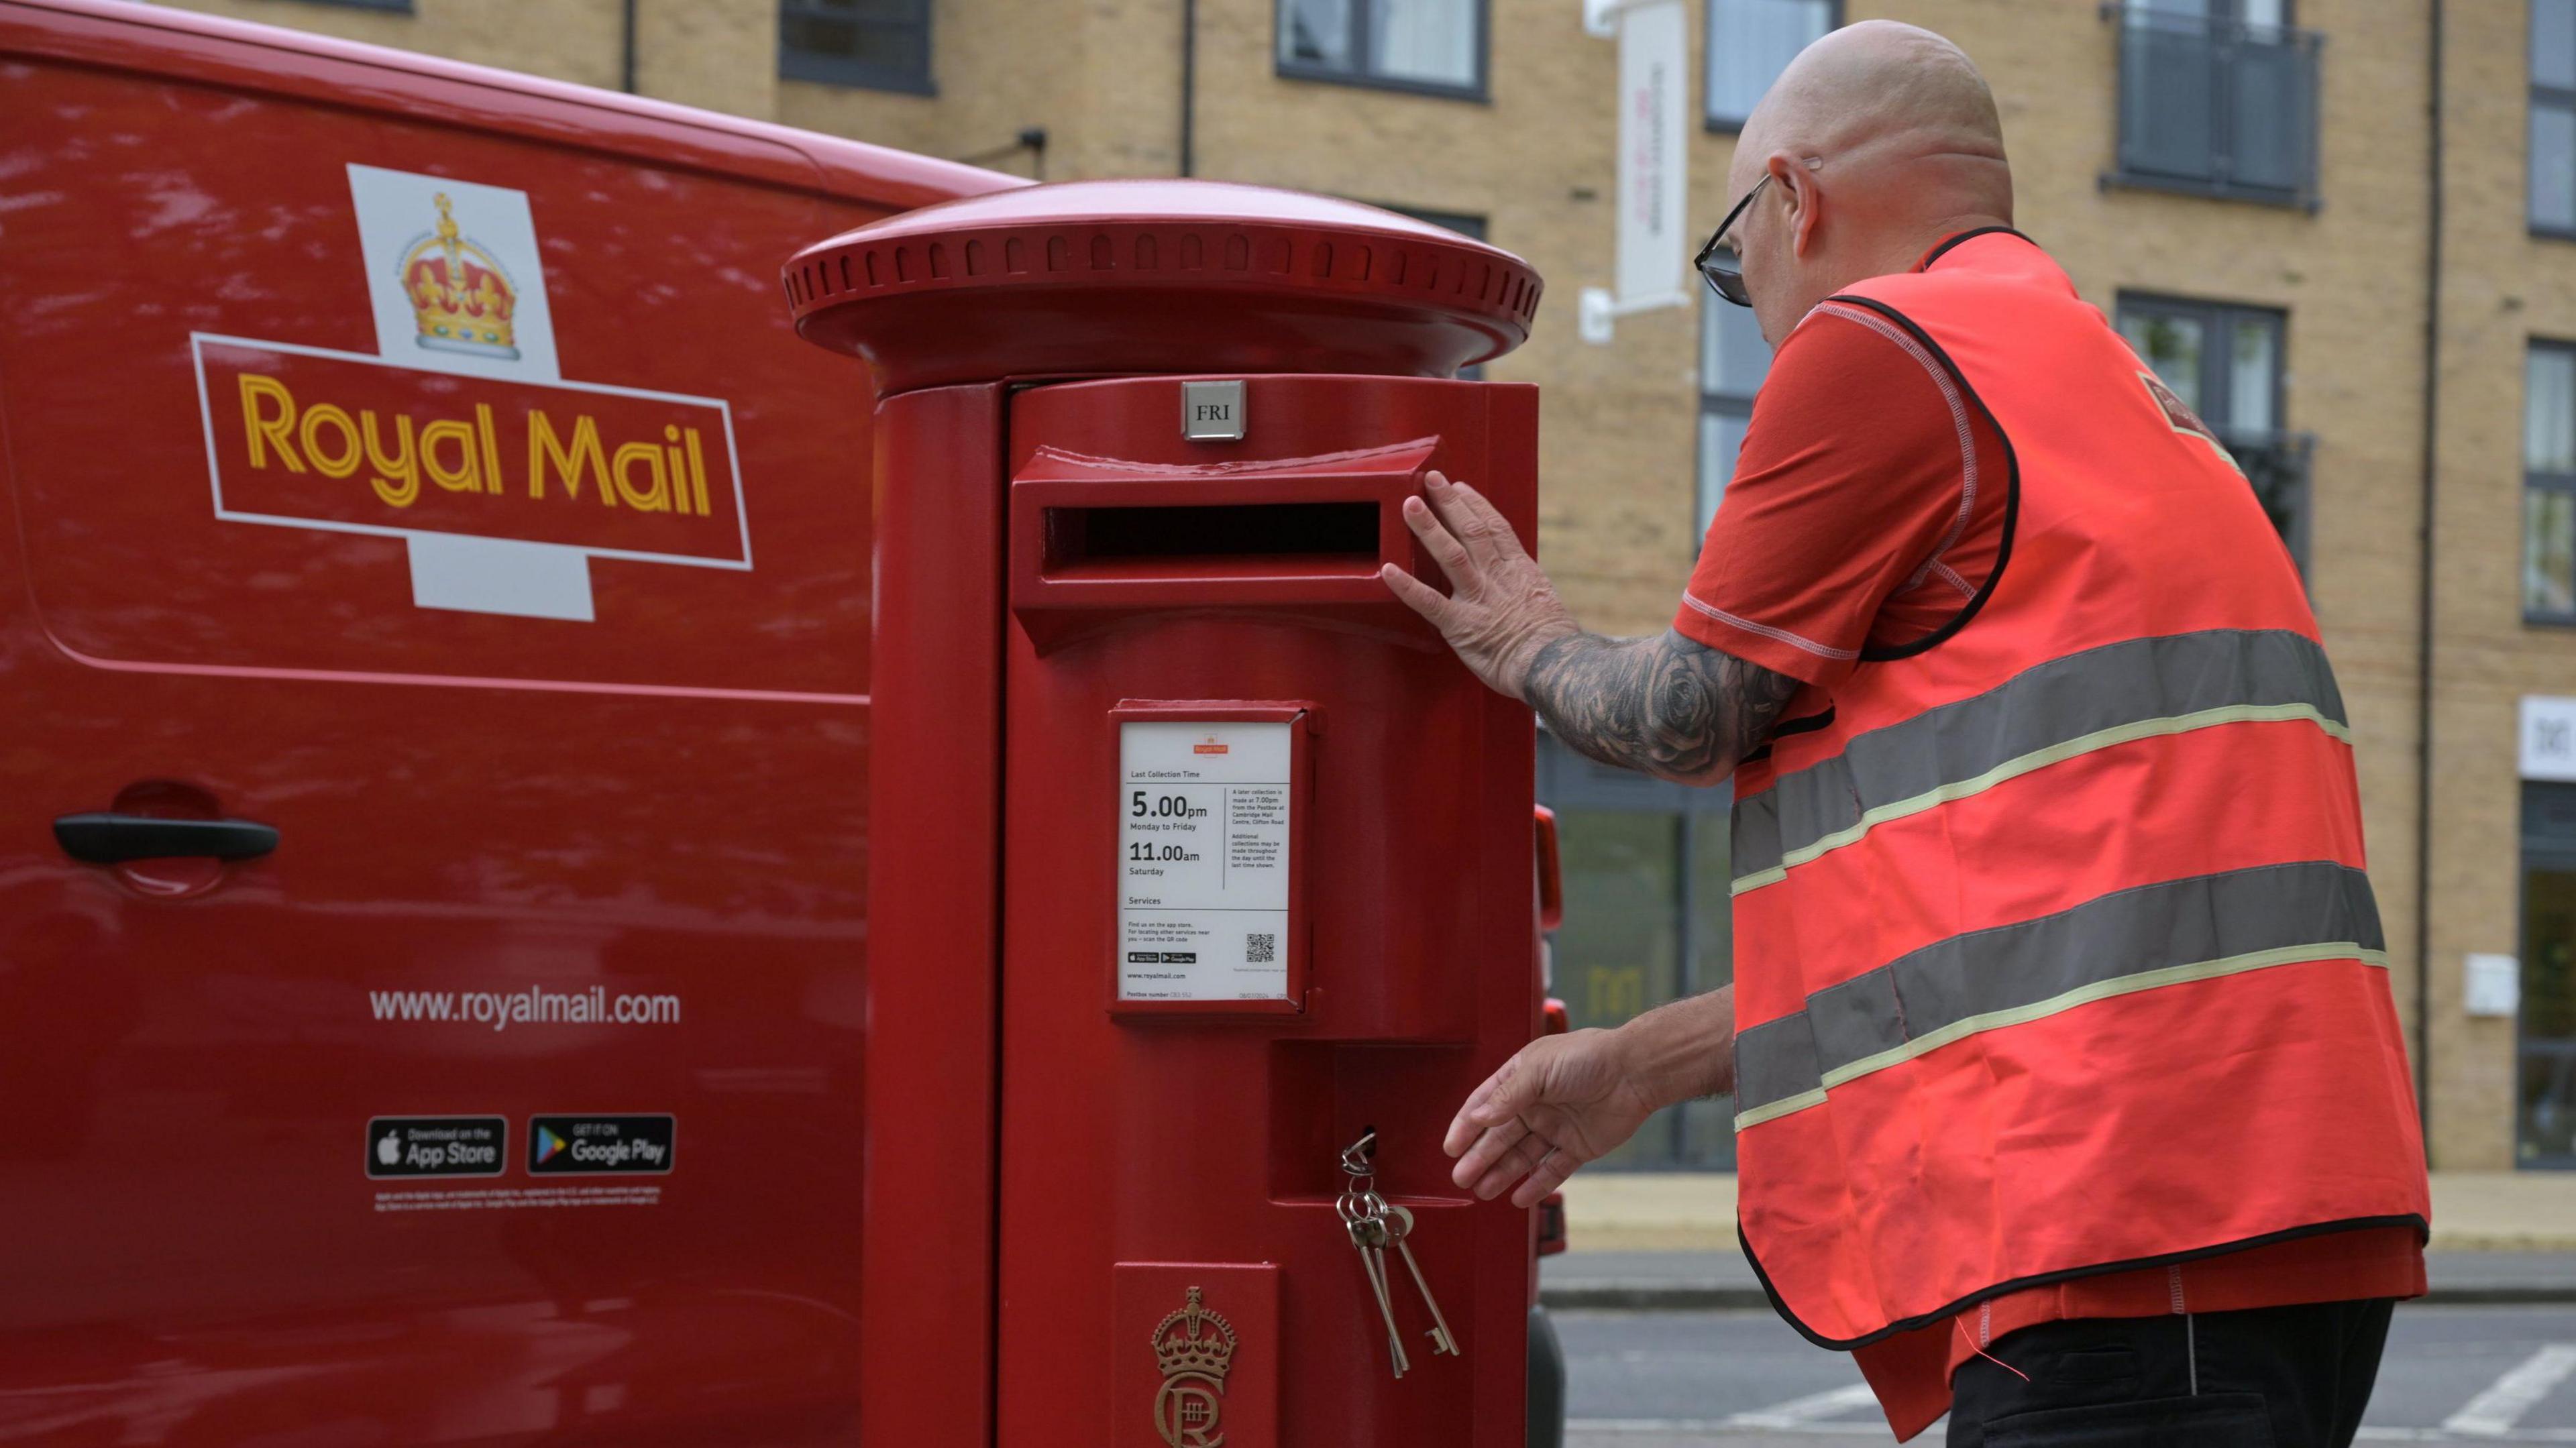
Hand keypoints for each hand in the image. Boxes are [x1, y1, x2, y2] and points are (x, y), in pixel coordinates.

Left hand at [1381, 471, 1577, 700]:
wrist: (1553, 664)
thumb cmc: (1553, 642)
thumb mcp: (1546, 603)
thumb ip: (1526, 588)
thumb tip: (1523, 586)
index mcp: (1519, 570)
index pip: (1495, 528)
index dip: (1476, 505)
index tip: (1461, 488)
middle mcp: (1497, 577)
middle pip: (1471, 530)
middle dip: (1449, 502)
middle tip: (1430, 480)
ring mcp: (1478, 598)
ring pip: (1451, 554)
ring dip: (1429, 527)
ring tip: (1410, 505)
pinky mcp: (1461, 625)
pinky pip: (1429, 601)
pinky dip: (1407, 585)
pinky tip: (1388, 570)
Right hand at [1442, 1028, 1661, 1207]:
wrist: (1634, 1072)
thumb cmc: (1585, 1059)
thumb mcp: (1538, 1070)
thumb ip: (1507, 1097)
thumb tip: (1478, 1118)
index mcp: (1522, 1079)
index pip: (1485, 1105)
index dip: (1466, 1126)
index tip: (1451, 1148)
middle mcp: (1537, 1105)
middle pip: (1501, 1136)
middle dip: (1480, 1157)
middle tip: (1461, 1178)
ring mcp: (1557, 1127)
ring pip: (1523, 1156)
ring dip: (1502, 1173)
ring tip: (1483, 1191)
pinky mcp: (1579, 1147)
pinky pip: (1554, 1169)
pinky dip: (1537, 1185)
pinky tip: (1519, 1198)